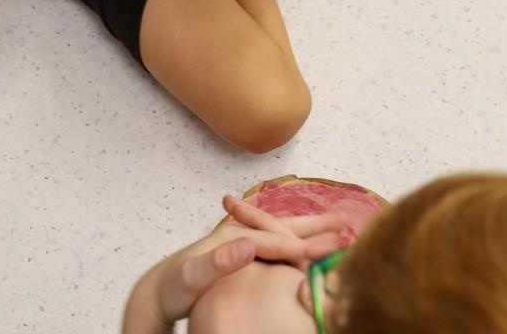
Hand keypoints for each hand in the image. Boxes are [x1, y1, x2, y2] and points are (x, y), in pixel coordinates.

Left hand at [123, 202, 342, 332]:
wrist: (161, 287)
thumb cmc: (175, 285)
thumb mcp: (192, 275)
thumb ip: (218, 261)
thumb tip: (246, 244)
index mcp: (234, 237)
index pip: (277, 241)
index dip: (305, 245)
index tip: (331, 249)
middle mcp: (241, 233)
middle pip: (285, 225)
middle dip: (316, 224)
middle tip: (346, 220)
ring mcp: (242, 240)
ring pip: (284, 230)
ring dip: (310, 228)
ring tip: (337, 224)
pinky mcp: (243, 251)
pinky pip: (277, 241)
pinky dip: (296, 239)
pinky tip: (307, 243)